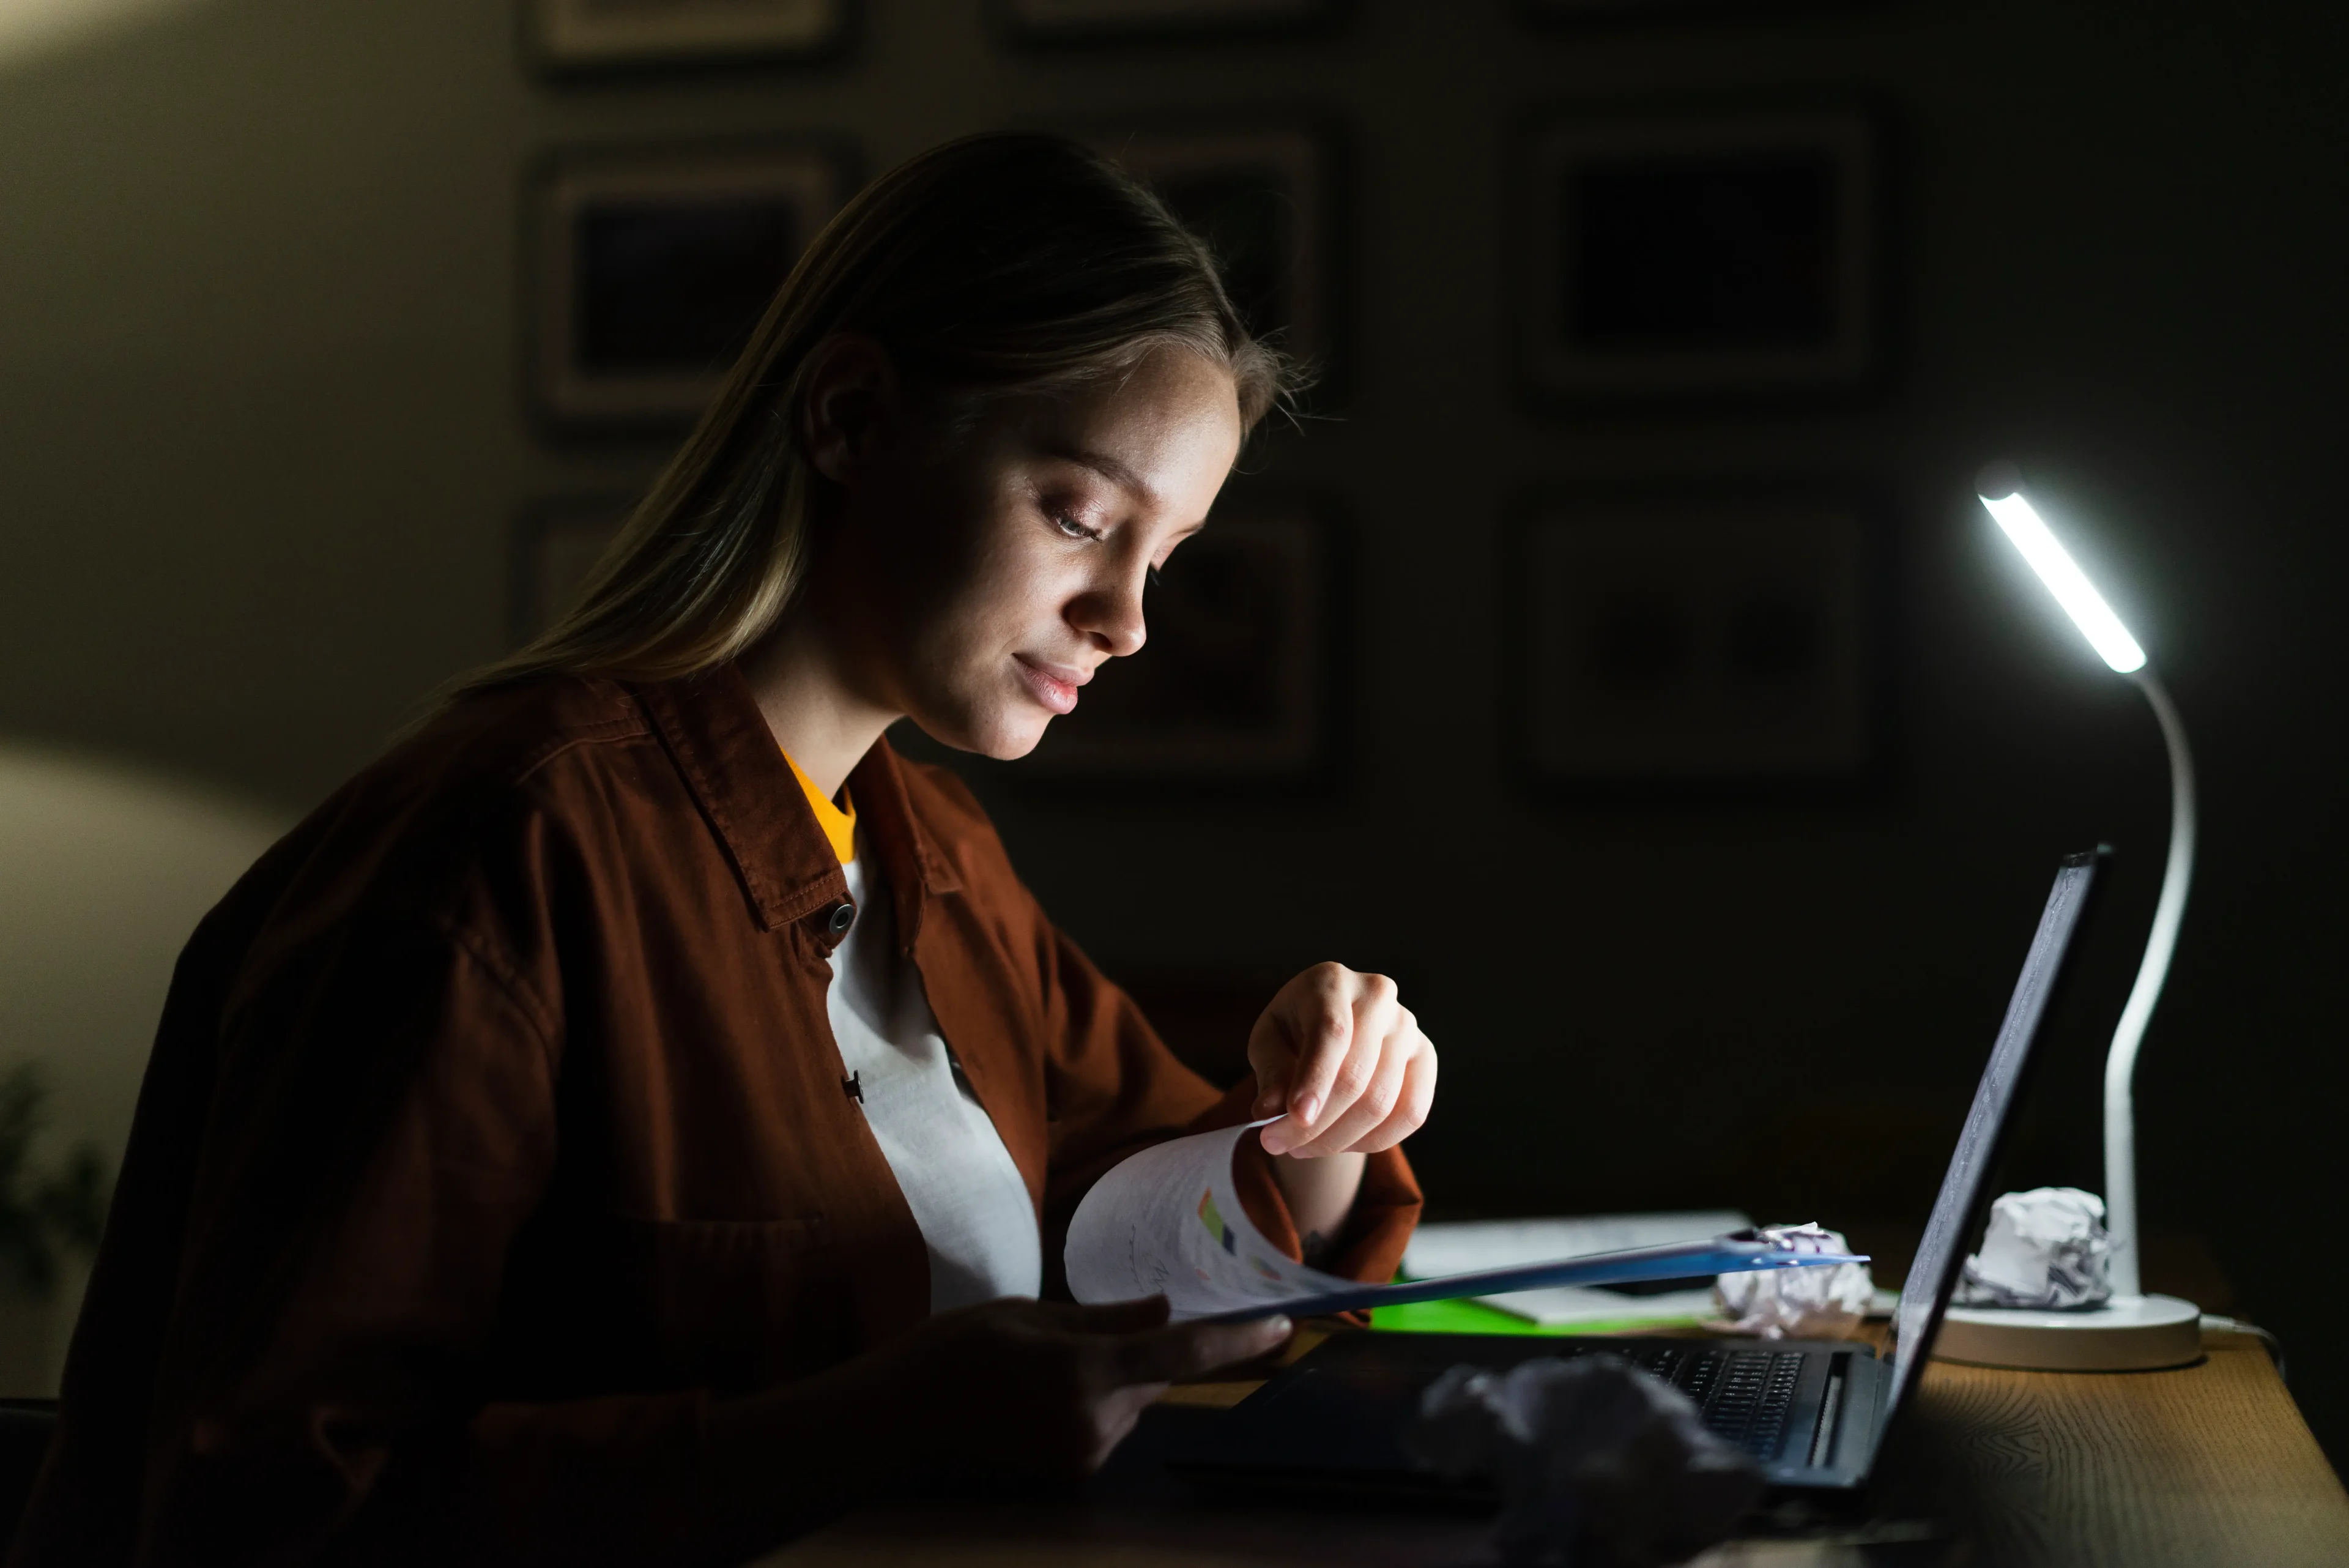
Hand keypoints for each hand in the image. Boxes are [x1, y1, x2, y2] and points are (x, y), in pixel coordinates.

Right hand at [875, 1297, 1290, 1480]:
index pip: (1184, 1354)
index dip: (1238, 1340)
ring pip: (1126, 1406)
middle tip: (1066, 1337)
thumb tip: (1163, 1311)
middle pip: (1151, 1380)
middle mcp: (1095, 1424)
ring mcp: (1081, 1458)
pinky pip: (1101, 1431)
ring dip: (1105, 1383)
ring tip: (1032, 1371)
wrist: (889, 1427)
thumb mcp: (1026, 1316)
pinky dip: (1085, 1408)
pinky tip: (1030, 1400)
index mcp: (1087, 1372)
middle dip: (1132, 1354)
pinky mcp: (1065, 1477)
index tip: (1282, 1327)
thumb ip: (1103, 1320)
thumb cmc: (949, 1356)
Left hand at [1247, 962, 1436, 1158]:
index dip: (1314, 1079)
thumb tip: (1269, 1110)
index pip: (1330, 1033)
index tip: (1295, 1118)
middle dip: (1315, 1124)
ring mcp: (1408, 1027)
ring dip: (1337, 1139)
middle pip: (1356, 1076)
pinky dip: (1373, 1140)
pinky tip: (1341, 1142)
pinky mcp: (1425, 1057)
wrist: (1332, 1027)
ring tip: (1301, 1147)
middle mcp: (1378, 996)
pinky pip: (1411, 1114)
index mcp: (1332, 981)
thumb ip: (1269, 1071)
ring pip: (1381, 1102)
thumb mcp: (1267, 1042)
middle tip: (1277, 1144)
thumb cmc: (1293, 1031)